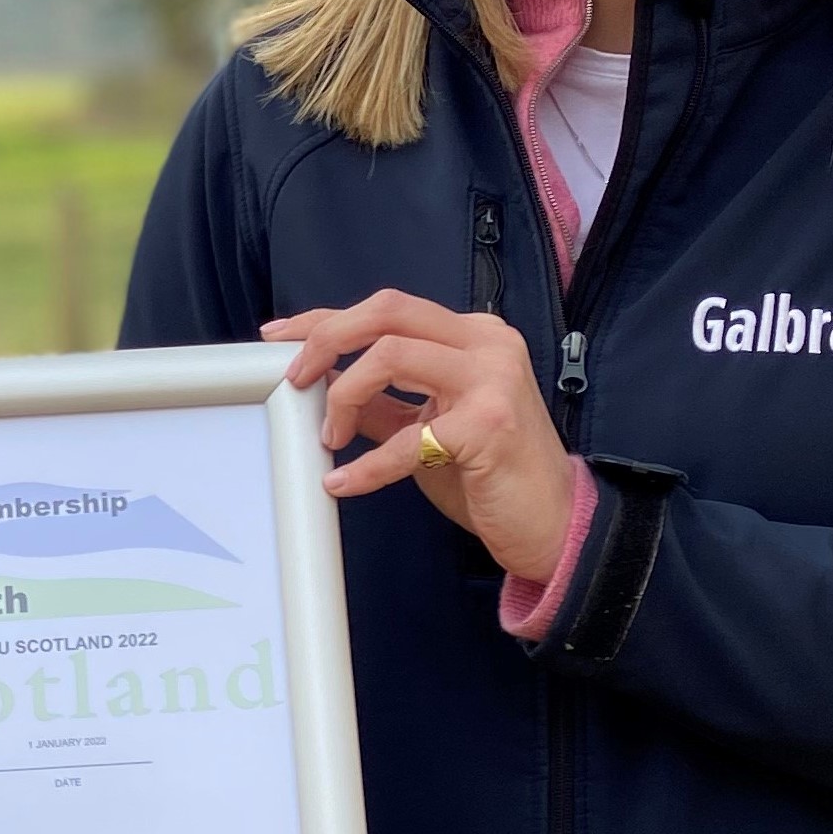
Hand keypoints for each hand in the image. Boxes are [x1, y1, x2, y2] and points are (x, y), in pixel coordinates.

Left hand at [265, 291, 575, 582]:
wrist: (554, 524)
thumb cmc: (489, 475)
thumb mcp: (426, 424)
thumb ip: (382, 399)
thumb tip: (318, 383)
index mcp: (471, 336)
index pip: (387, 308)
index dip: (326, 319)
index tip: (278, 337)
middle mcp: (487, 344)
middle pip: (386, 310)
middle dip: (326, 338)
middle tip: (295, 380)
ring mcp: (493, 379)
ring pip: (389, 354)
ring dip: (344, 396)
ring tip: (331, 438)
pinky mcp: (489, 426)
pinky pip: (407, 437)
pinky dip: (367, 465)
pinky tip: (344, 483)